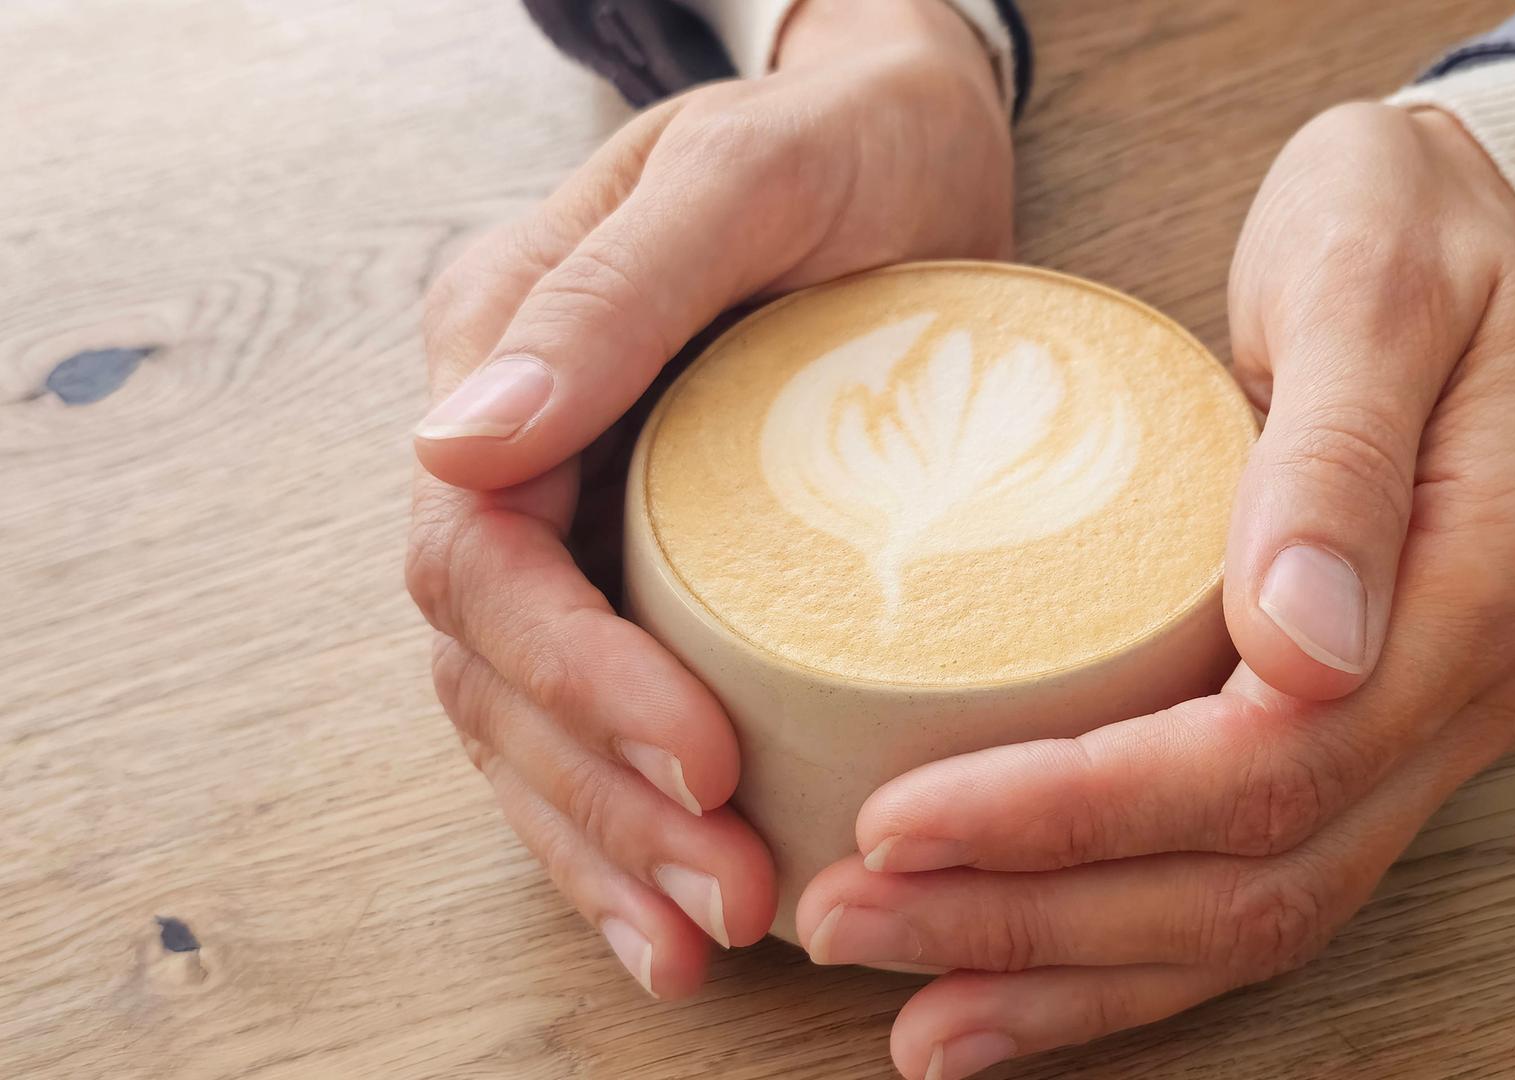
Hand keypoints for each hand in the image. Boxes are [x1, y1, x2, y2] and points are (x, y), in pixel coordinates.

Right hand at [406, 0, 1011, 998]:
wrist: (909, 136)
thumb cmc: (841, 140)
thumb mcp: (741, 181)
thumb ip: (608, 297)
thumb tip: (455, 447)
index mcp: (503, 356)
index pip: (481, 560)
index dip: (574, 680)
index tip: (699, 760)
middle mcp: (522, 454)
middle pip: (497, 671)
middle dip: (603, 801)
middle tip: (732, 897)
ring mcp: (581, 515)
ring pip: (534, 722)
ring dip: (608, 846)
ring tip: (706, 942)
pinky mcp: (657, 565)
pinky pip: (601, 714)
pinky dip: (629, 823)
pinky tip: (680, 909)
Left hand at [792, 103, 1514, 1076]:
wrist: (1459, 223)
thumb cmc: (1395, 220)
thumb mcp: (1368, 277)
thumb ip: (1338, 453)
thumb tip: (1305, 645)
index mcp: (1489, 582)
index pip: (1273, 759)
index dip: (1081, 814)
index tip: (903, 817)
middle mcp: (1472, 690)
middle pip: (1255, 876)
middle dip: (1041, 921)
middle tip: (855, 921)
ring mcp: (1428, 729)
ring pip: (1255, 918)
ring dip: (1071, 973)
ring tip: (914, 1007)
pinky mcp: (1366, 736)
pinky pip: (1254, 882)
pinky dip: (1124, 953)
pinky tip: (1010, 982)